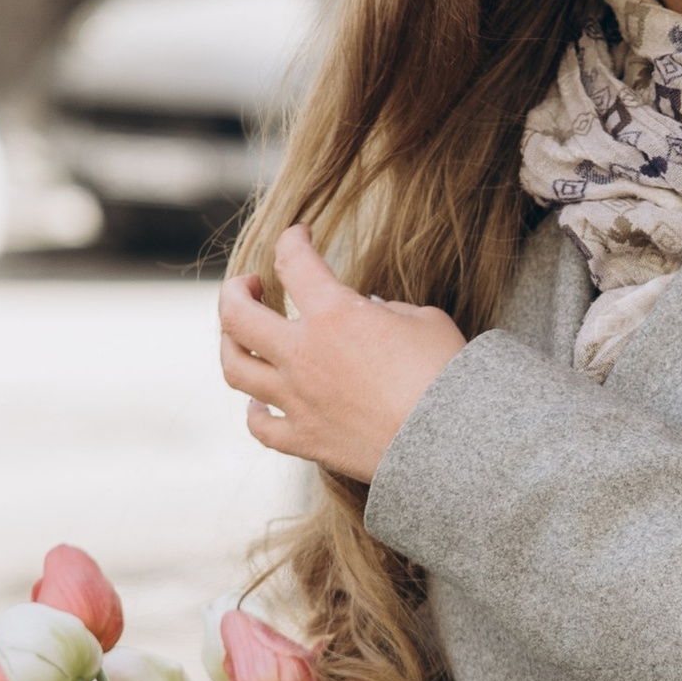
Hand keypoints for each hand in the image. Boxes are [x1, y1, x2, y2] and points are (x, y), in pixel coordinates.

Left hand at [218, 225, 464, 481]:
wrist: (450, 444)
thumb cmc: (447, 375)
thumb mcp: (424, 320)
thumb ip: (387, 310)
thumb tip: (369, 313)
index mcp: (334, 314)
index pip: (294, 261)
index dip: (293, 240)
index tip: (299, 236)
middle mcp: (303, 354)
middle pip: (236, 315)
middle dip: (235, 290)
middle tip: (250, 285)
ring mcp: (297, 399)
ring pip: (234, 368)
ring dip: (230, 345)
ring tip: (240, 338)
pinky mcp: (305, 440)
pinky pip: (261, 426)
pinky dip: (255, 411)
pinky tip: (260, 401)